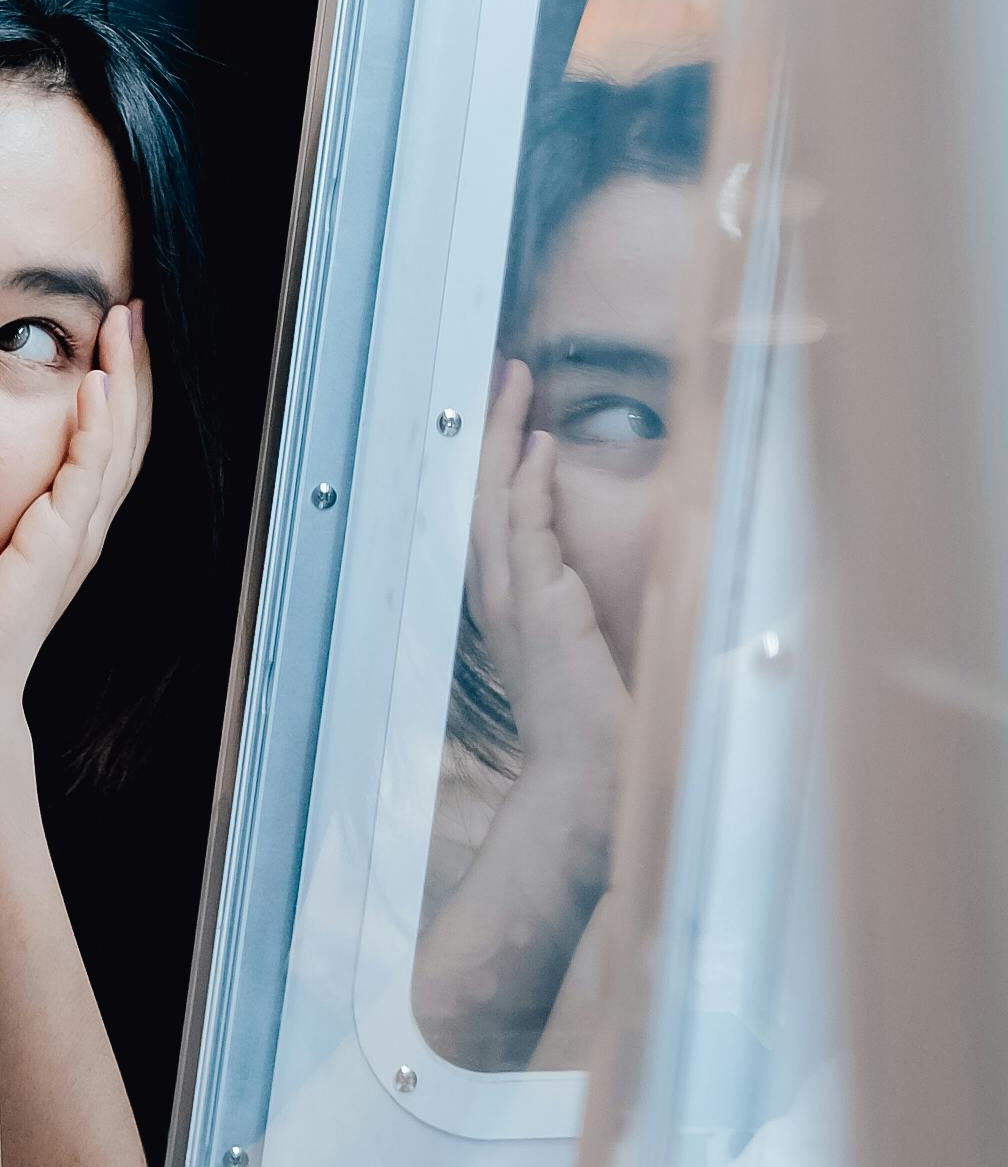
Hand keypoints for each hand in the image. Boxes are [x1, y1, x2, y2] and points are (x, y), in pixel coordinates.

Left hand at [0, 301, 150, 725]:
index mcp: (50, 526)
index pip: (89, 439)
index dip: (102, 383)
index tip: (99, 325)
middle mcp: (72, 528)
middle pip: (119, 432)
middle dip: (129, 369)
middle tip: (131, 308)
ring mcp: (70, 540)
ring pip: (116, 445)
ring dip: (125, 383)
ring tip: (126, 326)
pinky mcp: (55, 551)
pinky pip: (86, 478)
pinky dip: (97, 428)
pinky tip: (96, 385)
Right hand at [469, 363, 625, 828]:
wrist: (589, 788)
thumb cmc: (604, 739)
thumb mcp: (608, 662)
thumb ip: (622, 618)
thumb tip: (682, 578)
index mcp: (518, 612)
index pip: (501, 519)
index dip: (503, 466)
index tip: (519, 423)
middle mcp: (505, 601)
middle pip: (484, 494)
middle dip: (491, 431)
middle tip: (502, 378)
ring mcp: (516, 604)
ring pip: (495, 499)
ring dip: (501, 438)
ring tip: (510, 388)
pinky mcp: (539, 611)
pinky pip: (524, 531)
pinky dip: (526, 485)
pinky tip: (536, 446)